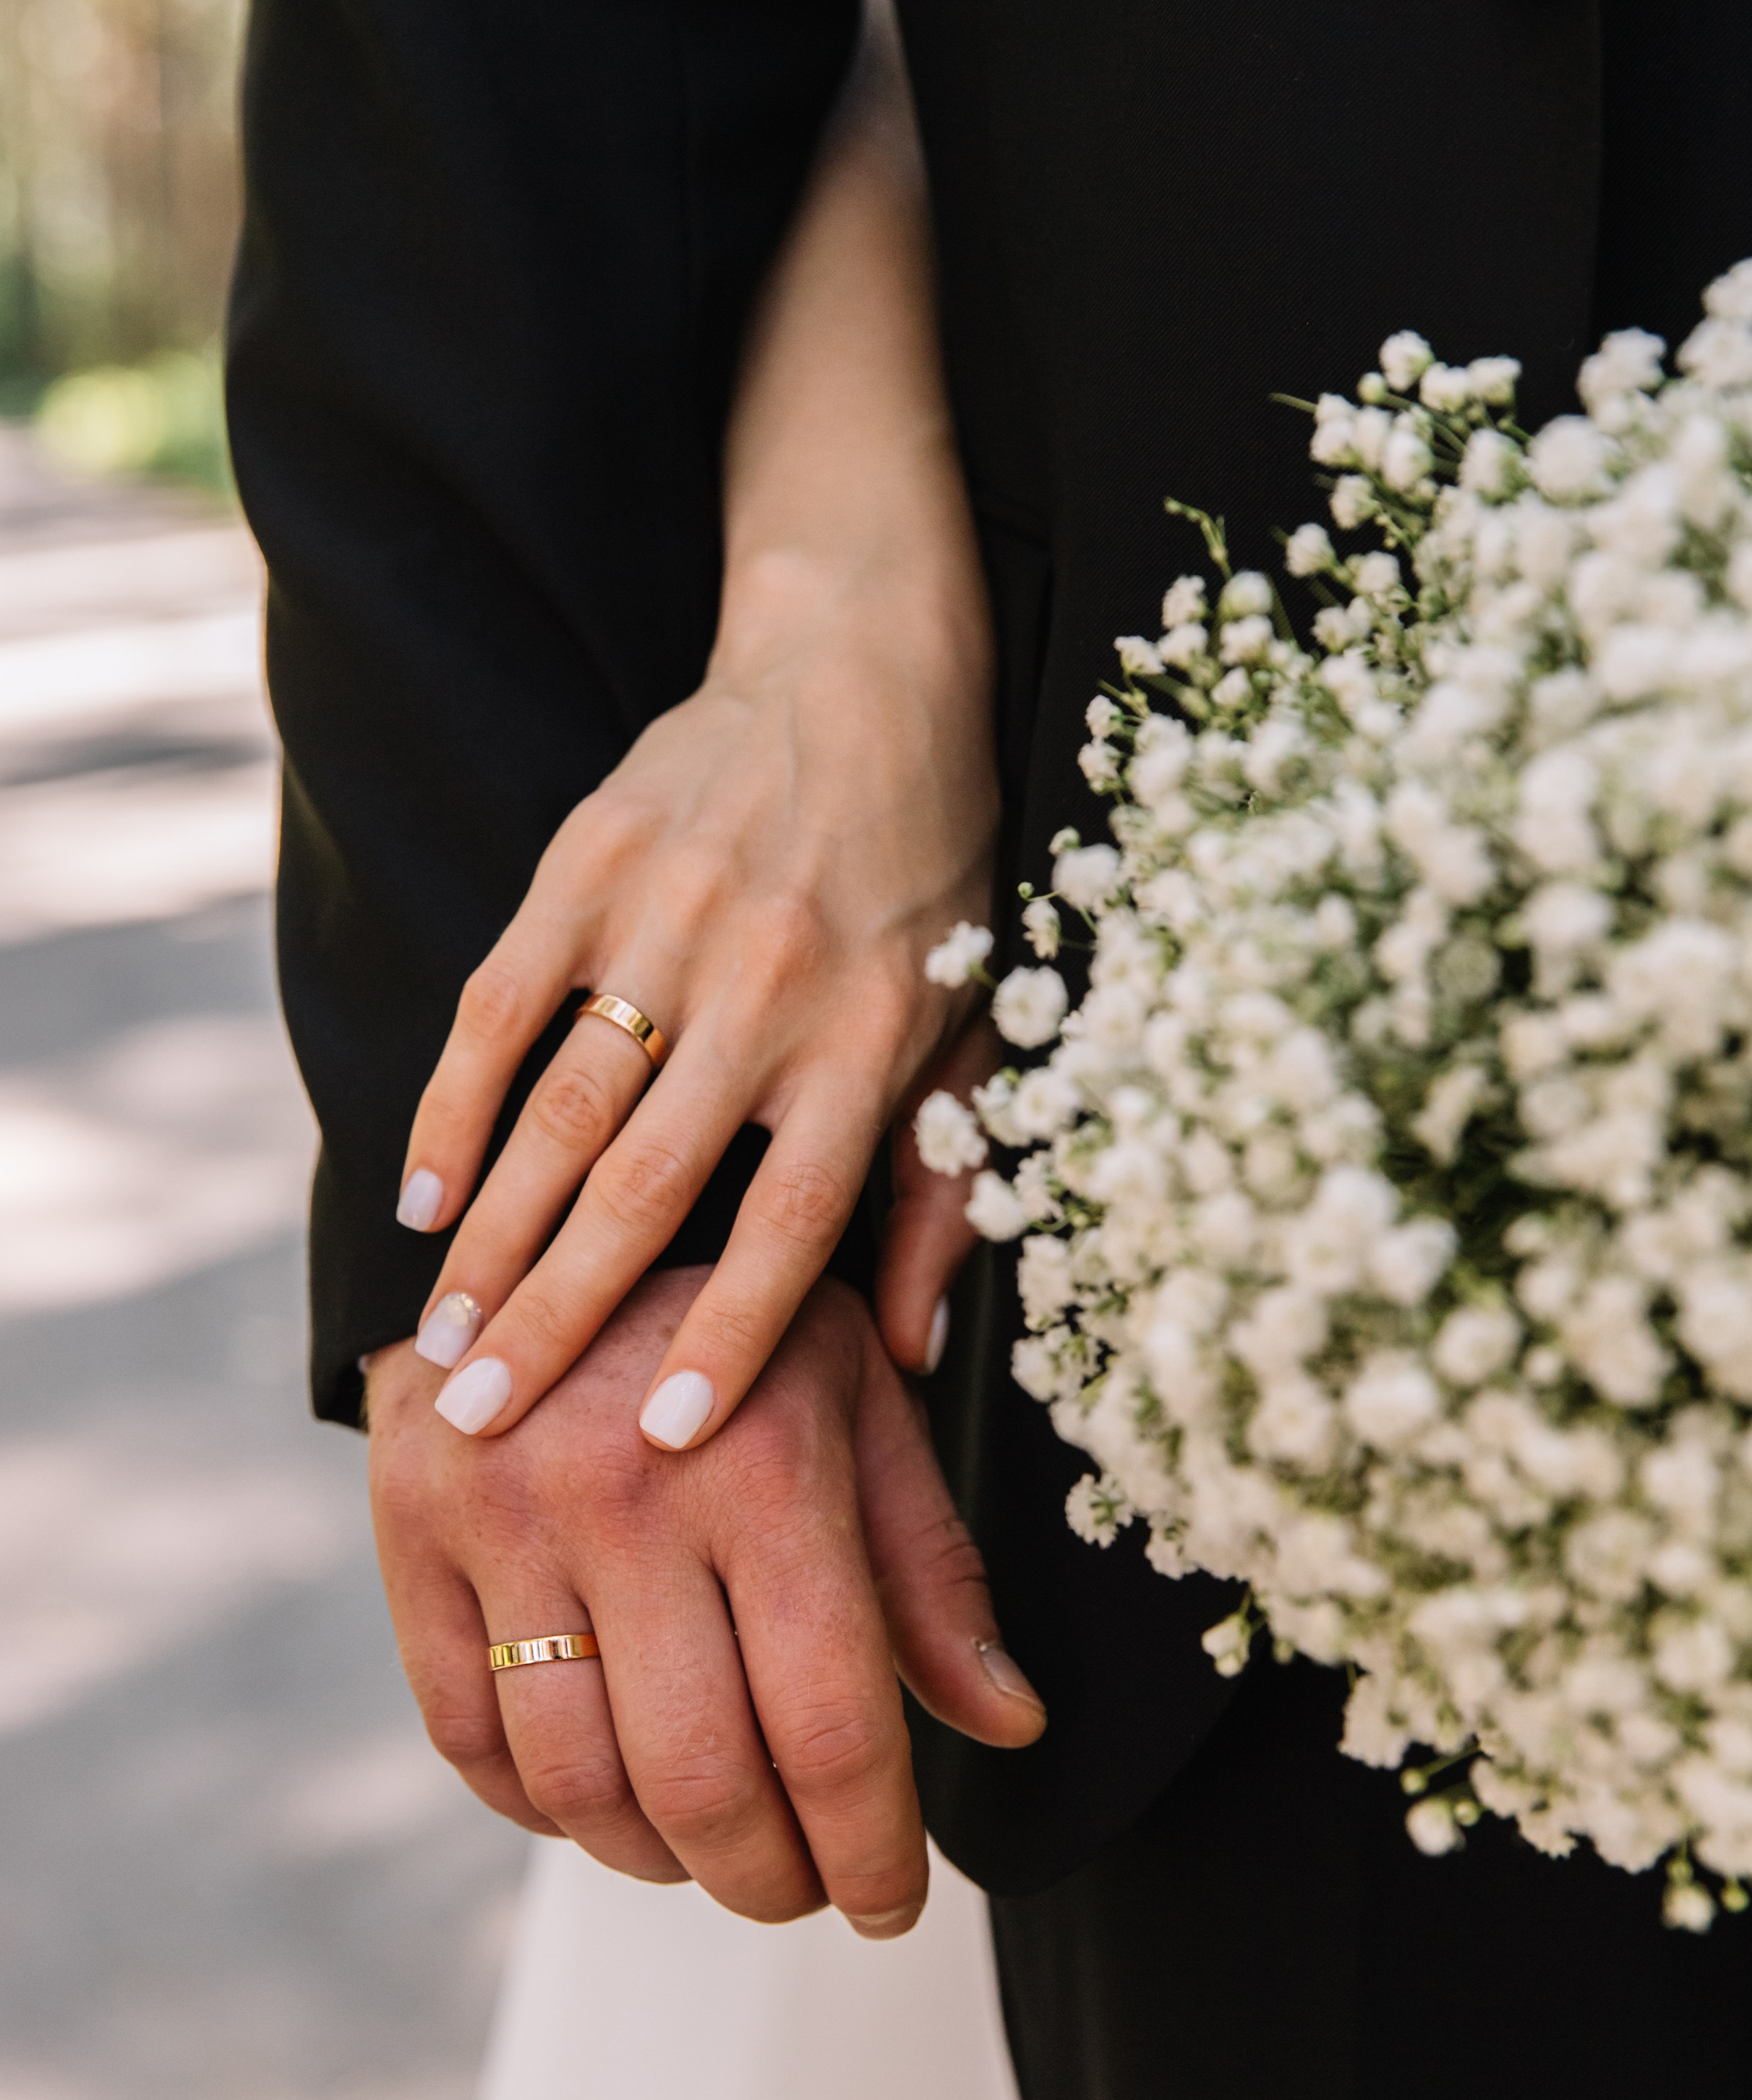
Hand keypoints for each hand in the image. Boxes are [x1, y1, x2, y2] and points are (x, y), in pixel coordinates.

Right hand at [369, 1266, 1044, 1931]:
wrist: (562, 1219)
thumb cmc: (746, 1330)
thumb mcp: (864, 1409)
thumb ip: (930, 1571)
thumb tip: (1011, 1722)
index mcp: (763, 1464)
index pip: (829, 1727)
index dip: (871, 1851)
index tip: (893, 1906)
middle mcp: (627, 1495)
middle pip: (702, 1783)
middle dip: (769, 1881)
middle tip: (803, 1891)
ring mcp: (504, 1518)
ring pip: (578, 1785)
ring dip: (658, 1861)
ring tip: (713, 1850)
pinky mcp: (411, 1534)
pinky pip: (468, 1742)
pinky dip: (543, 1811)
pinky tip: (606, 1800)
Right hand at [394, 7, 997, 1452]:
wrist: (866, 663)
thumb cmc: (939, 870)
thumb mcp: (984, 1022)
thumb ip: (948, 1187)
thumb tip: (905, 1359)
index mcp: (875, 1035)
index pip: (795, 1217)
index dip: (730, 1334)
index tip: (660, 1436)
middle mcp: (771, 984)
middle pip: (650, 1182)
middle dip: (565, 1311)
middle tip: (489, 1418)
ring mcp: (670, 917)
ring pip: (561, 1103)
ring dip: (492, 1228)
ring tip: (442, 1334)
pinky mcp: (592, 858)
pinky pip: (505, 997)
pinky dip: (455, 1095)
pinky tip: (420, 1188)